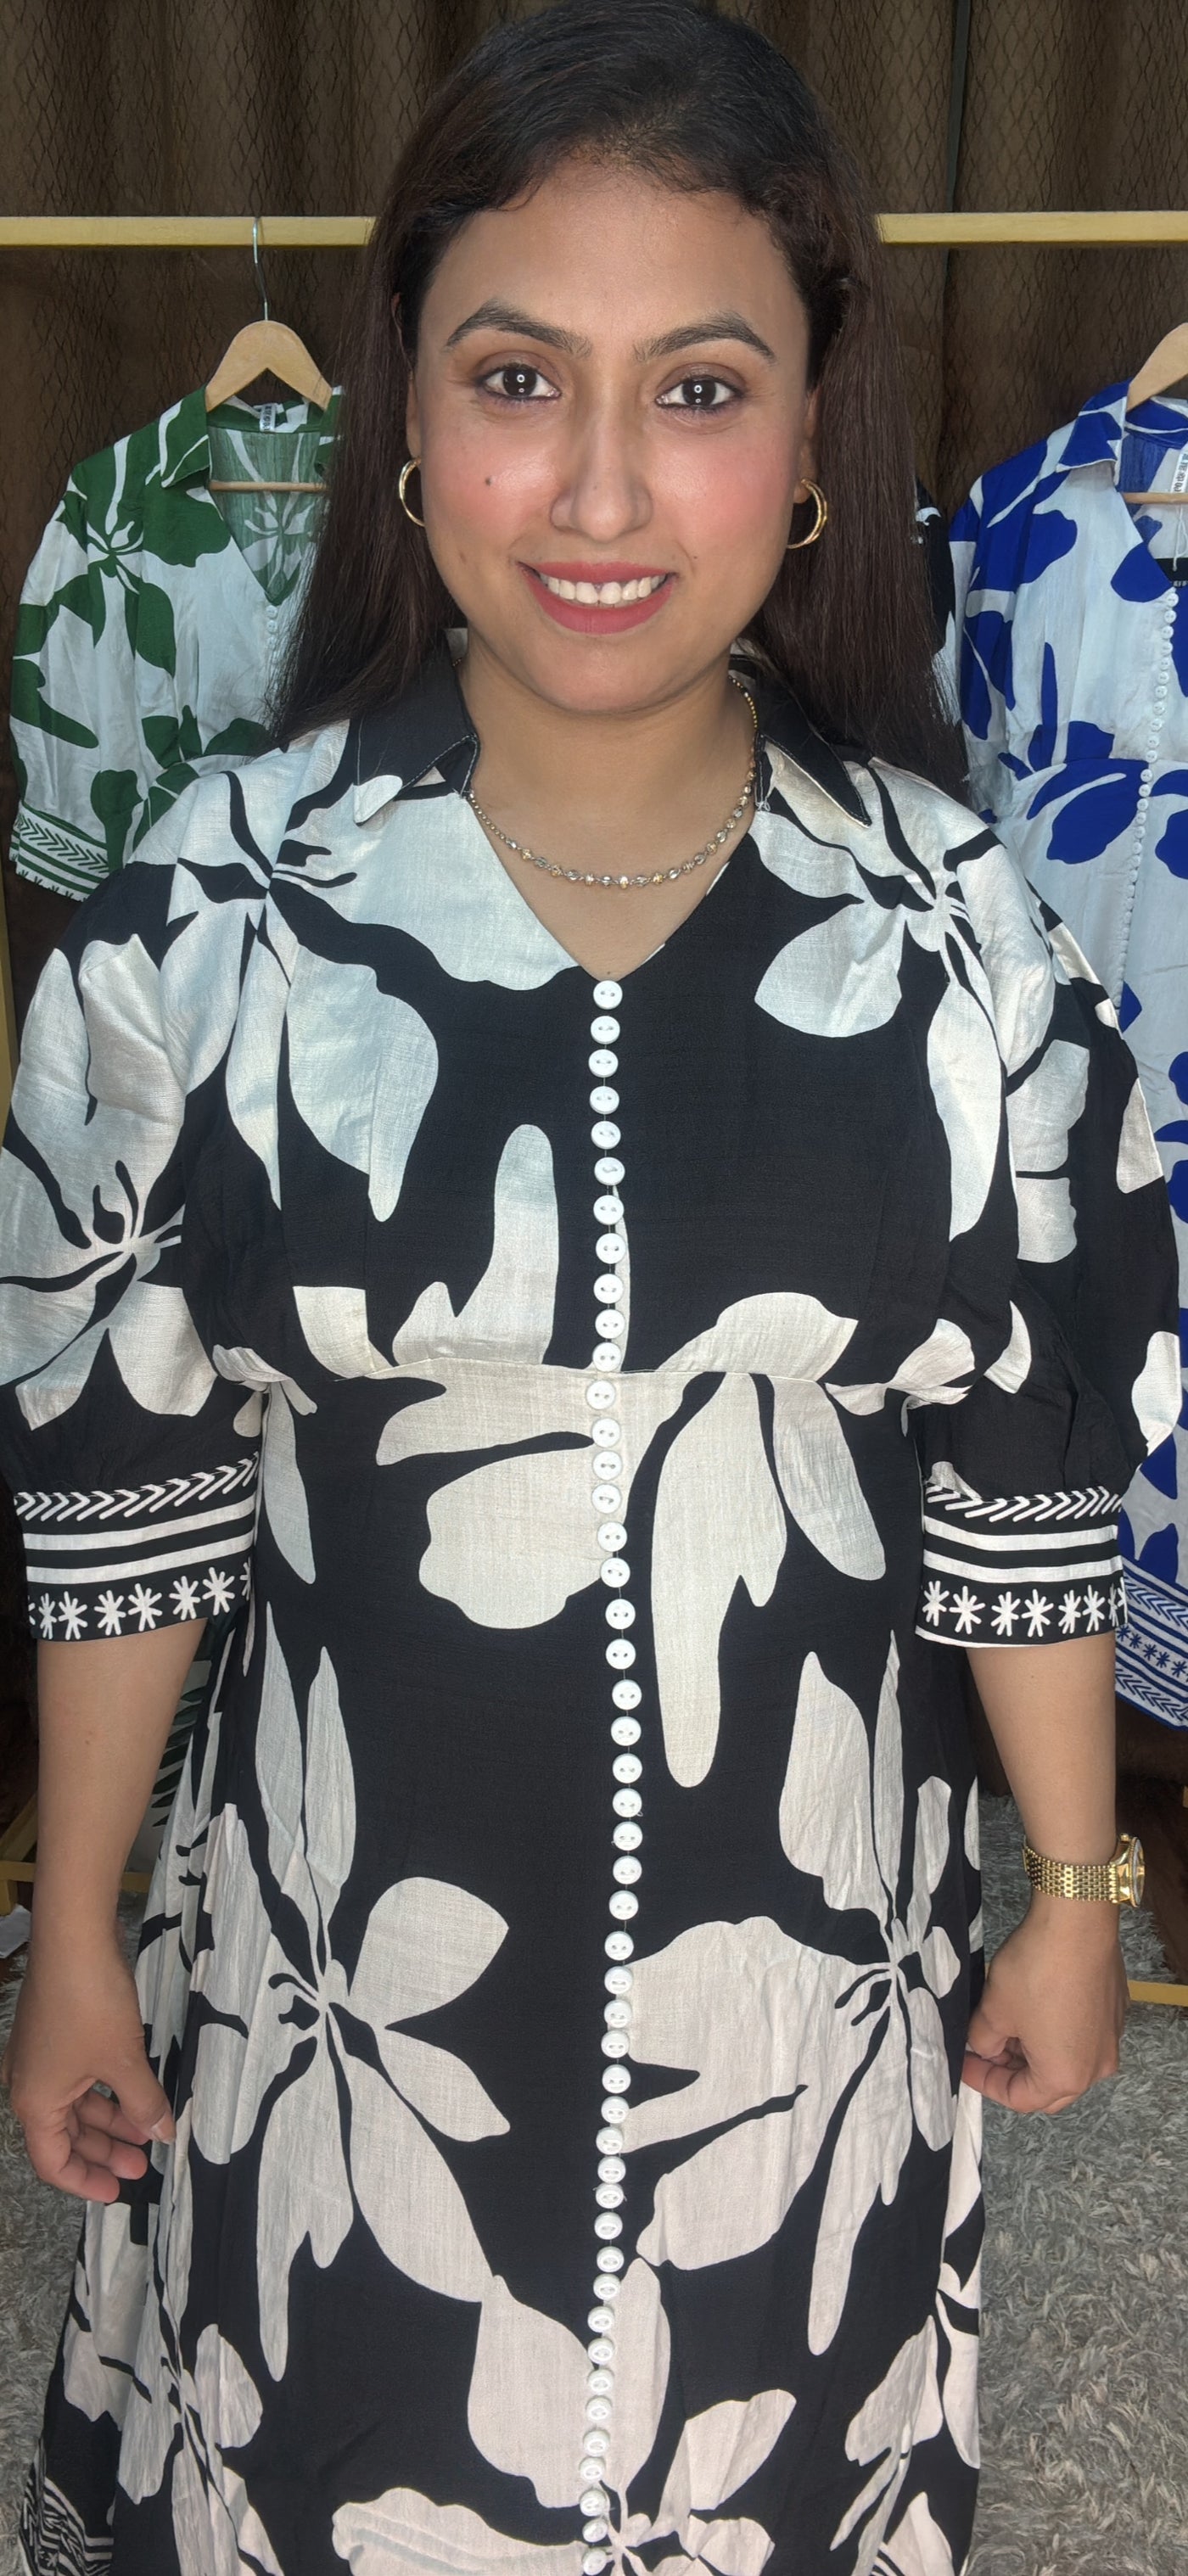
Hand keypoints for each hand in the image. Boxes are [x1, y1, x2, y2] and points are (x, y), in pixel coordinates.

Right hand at [2, 1924, 174, 2199]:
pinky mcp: (55, 2033)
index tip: (118, 2193)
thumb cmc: (91, 2005)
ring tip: (150, 2129)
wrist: (74, 1937)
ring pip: (75, 2104)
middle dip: (106, 2151)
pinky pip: (79, 2077)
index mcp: (35, 2103)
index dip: (86, 2182)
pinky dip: (106, 2090)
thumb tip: (162, 2135)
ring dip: (111, 2119)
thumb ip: (144, 2103)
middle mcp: (30, 2085)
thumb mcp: (124, 2060)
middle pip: (66, 2136)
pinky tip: (137, 2093)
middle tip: (145, 2162)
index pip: (53, 2163)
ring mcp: (40, 2058)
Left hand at [962, 1894, 1126, 2112]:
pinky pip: (1083, 2035)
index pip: (1019, 2098)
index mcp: (1064, 2078)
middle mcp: (1096, 2068)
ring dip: (1035, 2052)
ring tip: (1007, 2026)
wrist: (1077, 1924)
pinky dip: (1058, 2032)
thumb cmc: (1033, 1973)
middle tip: (985, 2050)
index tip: (965, 2060)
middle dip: (1013, 2072)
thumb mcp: (994, 2011)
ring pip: (1067, 2061)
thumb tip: (987, 2048)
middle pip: (1048, 2088)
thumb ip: (983, 2041)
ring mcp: (1111, 2039)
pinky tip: (1037, 2007)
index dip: (985, 2082)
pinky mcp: (1116, 2011)